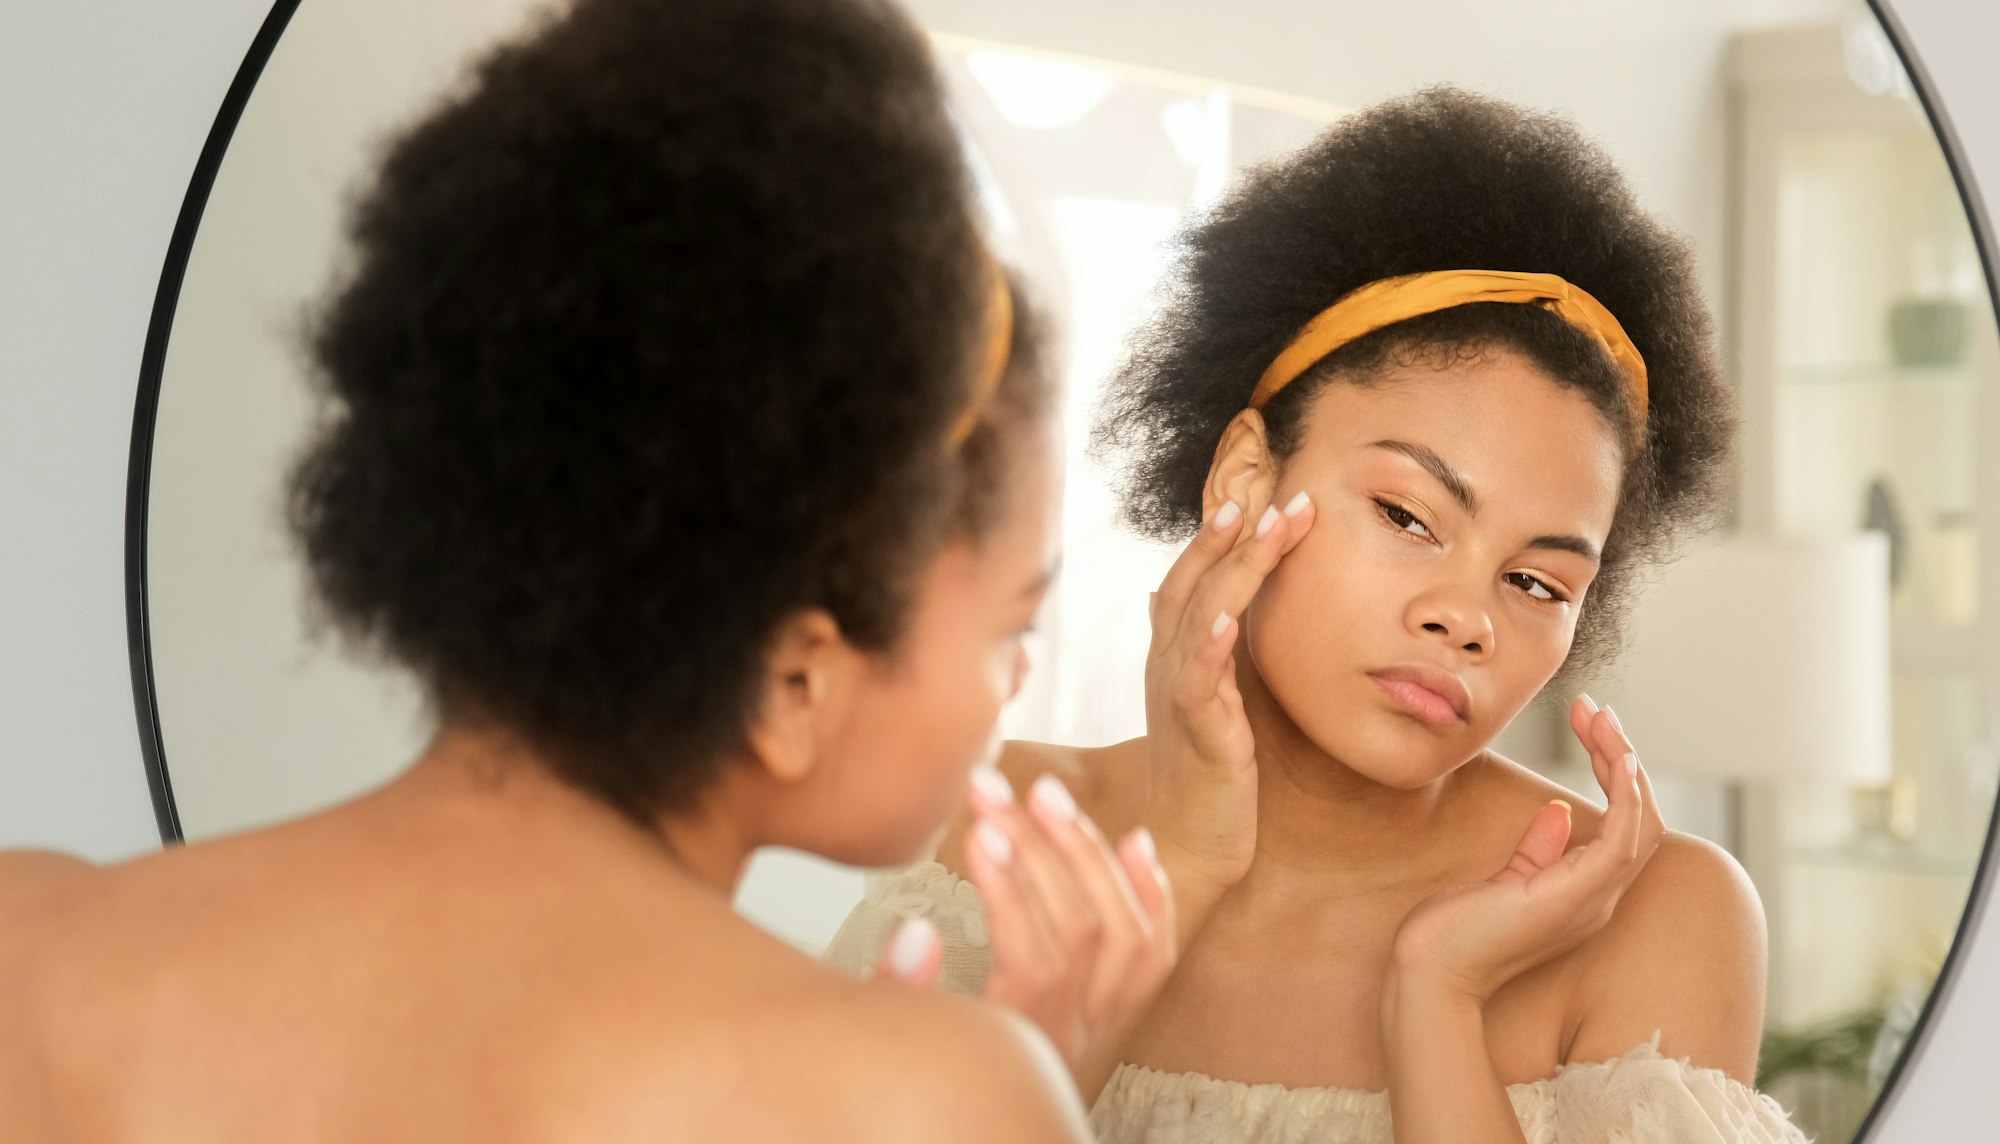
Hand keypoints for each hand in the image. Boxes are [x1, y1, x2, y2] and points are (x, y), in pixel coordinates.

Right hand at [878, 768, 1173, 1098]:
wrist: (978, 1121)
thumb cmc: (923, 1081)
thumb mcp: (892, 1044)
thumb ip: (901, 996)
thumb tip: (918, 932)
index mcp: (1015, 1043)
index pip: (1034, 962)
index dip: (1012, 892)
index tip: (978, 831)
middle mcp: (1067, 1037)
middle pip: (1081, 933)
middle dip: (1041, 847)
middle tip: (996, 788)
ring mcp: (1096, 1024)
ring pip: (1124, 936)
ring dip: (1089, 854)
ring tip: (1047, 794)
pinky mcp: (1108, 1013)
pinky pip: (1151, 957)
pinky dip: (1151, 894)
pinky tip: (1134, 840)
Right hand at [1142, 492, 1315, 908]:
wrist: (1189, 847)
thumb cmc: (1204, 778)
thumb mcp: (1202, 703)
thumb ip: (1199, 652)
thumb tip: (1175, 602)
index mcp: (1171, 657)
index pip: (1191, 580)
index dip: (1219, 539)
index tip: (1261, 500)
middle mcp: (1166, 667)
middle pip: (1193, 584)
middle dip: (1233, 538)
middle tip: (1279, 498)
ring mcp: (1177, 697)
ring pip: (1200, 617)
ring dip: (1234, 570)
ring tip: (1264, 531)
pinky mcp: (1197, 734)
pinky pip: (1199, 680)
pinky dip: (1211, 645)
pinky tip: (1231, 619)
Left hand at [1385, 696, 1664, 1007]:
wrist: (1430, 971)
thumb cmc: (1457, 932)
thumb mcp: (1503, 879)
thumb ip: (1536, 849)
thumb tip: (1556, 810)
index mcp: (1585, 890)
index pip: (1623, 822)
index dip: (1613, 770)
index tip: (1589, 723)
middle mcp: (1600, 896)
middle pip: (1640, 816)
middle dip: (1621, 756)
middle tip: (1594, 710)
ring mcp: (1591, 899)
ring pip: (1640, 822)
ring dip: (1624, 764)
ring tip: (1600, 720)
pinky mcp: (1574, 897)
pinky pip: (1622, 842)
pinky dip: (1627, 797)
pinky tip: (1617, 757)